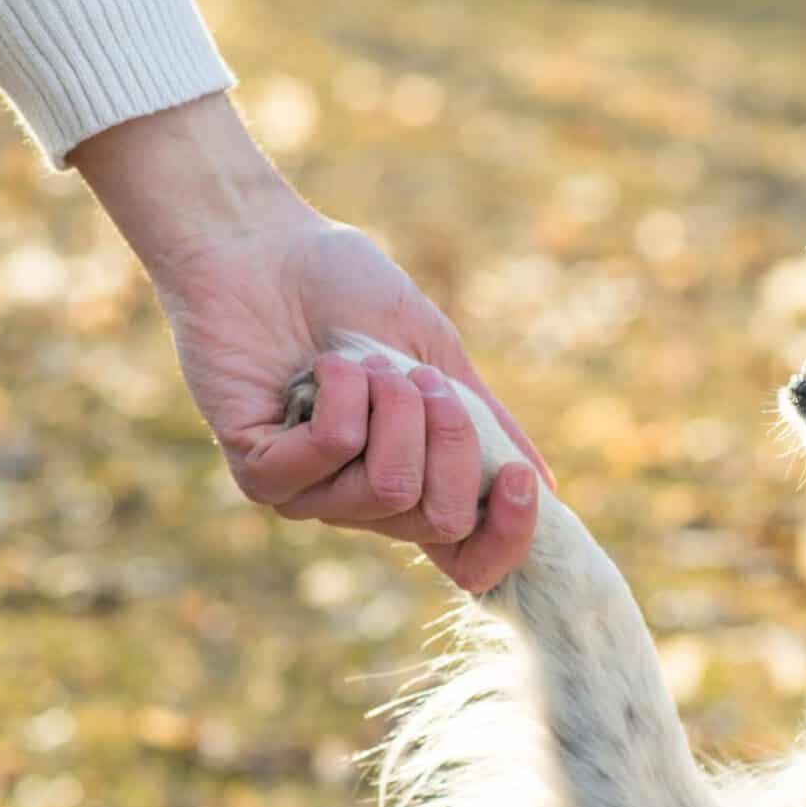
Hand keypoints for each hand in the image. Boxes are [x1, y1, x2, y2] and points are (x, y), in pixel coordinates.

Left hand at [73, 95, 548, 591]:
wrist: (263, 245)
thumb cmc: (346, 293)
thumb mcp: (437, 358)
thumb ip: (485, 425)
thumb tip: (545, 490)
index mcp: (415, 480)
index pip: (468, 562)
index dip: (506, 538)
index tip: (516, 479)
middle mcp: (362, 503)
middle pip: (441, 518)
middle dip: (450, 435)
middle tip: (419, 378)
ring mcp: (310, 495)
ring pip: (390, 487)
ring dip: (392, 404)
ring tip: (363, 361)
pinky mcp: (260, 473)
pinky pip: (332, 455)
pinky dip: (343, 395)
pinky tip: (321, 366)